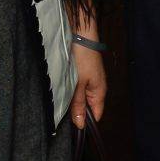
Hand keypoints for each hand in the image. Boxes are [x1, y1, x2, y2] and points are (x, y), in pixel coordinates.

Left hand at [67, 6, 107, 130]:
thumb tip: (80, 125)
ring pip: (80, 97)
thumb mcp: (78, 84)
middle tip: (62, 111)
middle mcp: (96, 87)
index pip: (96, 115)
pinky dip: (70, 89)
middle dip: (76, 111)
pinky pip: (76, 87)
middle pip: (87, 107)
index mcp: (99, 92)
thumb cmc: (82, 58)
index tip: (72, 126)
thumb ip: (77, 104)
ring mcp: (89, 79)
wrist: (80, 34)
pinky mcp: (82, 72)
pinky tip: (61, 87)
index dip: (85, 122)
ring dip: (71, 99)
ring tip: (60, 98)